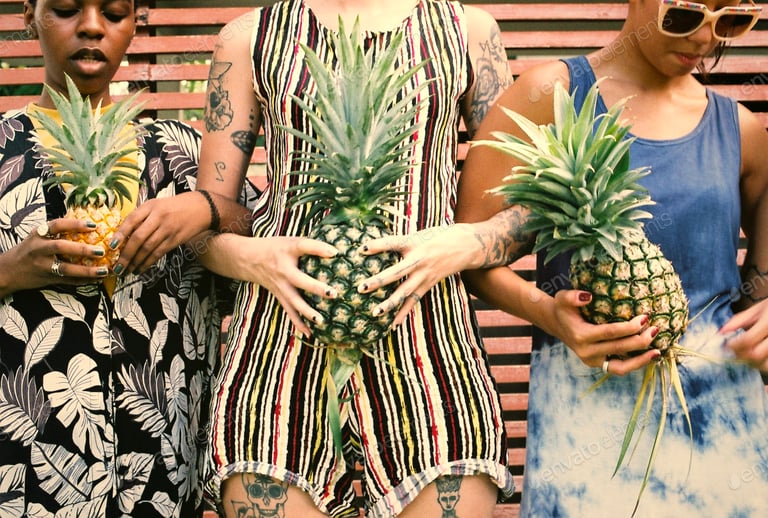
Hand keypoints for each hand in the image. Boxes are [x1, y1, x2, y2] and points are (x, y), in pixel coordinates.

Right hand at [1, 219, 109, 293]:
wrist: (8, 271)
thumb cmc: (29, 250)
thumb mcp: (38, 236)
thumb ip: (57, 232)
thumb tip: (89, 225)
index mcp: (38, 235)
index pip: (56, 225)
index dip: (75, 224)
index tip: (93, 225)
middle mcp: (39, 249)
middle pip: (61, 247)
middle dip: (82, 249)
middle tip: (101, 250)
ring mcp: (43, 266)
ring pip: (66, 269)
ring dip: (87, 271)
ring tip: (105, 270)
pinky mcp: (47, 279)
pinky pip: (68, 281)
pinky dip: (84, 281)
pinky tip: (99, 279)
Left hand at [110, 193, 208, 274]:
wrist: (202, 208)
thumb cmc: (175, 206)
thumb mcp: (157, 204)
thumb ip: (141, 216)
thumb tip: (122, 235)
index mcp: (151, 206)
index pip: (132, 220)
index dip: (120, 234)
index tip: (112, 247)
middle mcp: (159, 217)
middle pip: (138, 238)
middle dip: (126, 255)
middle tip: (117, 267)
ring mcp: (168, 229)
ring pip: (148, 248)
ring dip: (136, 262)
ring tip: (127, 271)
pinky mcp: (175, 240)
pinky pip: (159, 253)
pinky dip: (148, 262)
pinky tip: (141, 268)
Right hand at [208, 234, 339, 336]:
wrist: (248, 258)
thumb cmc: (276, 248)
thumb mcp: (291, 240)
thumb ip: (311, 245)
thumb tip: (338, 251)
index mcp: (288, 250)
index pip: (304, 246)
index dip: (319, 248)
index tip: (335, 253)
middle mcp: (283, 269)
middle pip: (299, 280)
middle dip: (315, 287)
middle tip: (333, 293)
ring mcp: (280, 285)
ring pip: (293, 300)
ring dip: (307, 311)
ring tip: (321, 320)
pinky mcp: (278, 295)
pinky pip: (289, 310)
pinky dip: (298, 323)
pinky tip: (309, 333)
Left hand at [357, 225, 481, 326]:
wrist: (467, 245)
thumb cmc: (439, 236)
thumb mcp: (418, 234)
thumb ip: (400, 242)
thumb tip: (374, 246)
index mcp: (415, 243)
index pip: (393, 243)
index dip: (378, 245)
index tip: (361, 249)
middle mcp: (419, 260)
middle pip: (397, 272)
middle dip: (379, 281)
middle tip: (361, 288)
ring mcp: (425, 274)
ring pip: (405, 291)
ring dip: (390, 303)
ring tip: (375, 312)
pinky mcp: (428, 284)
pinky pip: (414, 300)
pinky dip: (403, 313)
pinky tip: (392, 325)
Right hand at [549, 290, 659, 375]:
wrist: (557, 325)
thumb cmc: (564, 309)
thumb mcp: (562, 298)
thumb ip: (572, 296)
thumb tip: (588, 296)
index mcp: (581, 335)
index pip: (610, 333)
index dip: (629, 327)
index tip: (645, 317)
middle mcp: (587, 352)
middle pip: (619, 348)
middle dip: (640, 340)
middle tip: (655, 329)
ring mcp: (593, 361)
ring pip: (621, 367)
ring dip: (641, 360)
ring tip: (657, 351)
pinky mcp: (599, 365)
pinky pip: (619, 369)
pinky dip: (635, 364)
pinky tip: (649, 356)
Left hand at [720, 299, 767, 370]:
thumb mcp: (759, 307)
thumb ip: (740, 319)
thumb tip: (721, 331)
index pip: (747, 340)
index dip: (733, 345)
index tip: (725, 346)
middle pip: (757, 355)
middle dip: (741, 356)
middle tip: (734, 352)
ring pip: (766, 365)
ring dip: (753, 364)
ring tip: (747, 356)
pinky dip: (763, 365)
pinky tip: (758, 358)